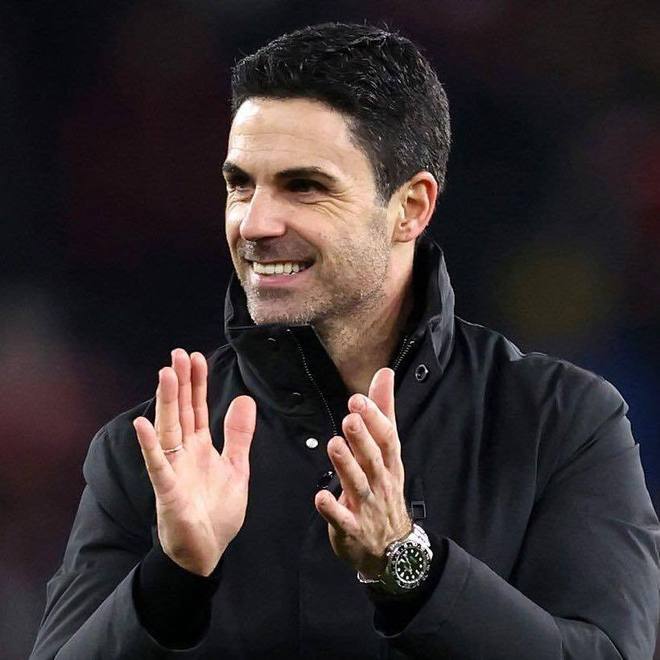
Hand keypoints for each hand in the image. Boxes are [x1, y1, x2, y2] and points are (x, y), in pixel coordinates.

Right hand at [133, 349, 255, 575]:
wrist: (207, 551)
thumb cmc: (217, 511)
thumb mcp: (236, 467)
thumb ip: (238, 435)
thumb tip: (245, 398)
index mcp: (200, 447)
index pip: (198, 408)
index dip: (197, 384)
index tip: (196, 357)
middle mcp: (184, 453)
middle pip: (182, 412)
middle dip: (180, 383)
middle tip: (178, 354)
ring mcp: (174, 470)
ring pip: (168, 430)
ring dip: (166, 403)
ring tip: (165, 374)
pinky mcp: (167, 492)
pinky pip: (157, 465)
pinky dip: (149, 445)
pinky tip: (142, 424)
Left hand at [314, 368, 410, 577]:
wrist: (393, 549)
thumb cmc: (386, 489)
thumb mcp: (388, 451)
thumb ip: (383, 412)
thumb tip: (384, 374)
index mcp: (389, 463)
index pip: (386, 438)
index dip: (374, 419)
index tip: (358, 400)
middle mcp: (381, 483)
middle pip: (373, 459)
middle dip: (362, 438)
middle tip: (350, 418)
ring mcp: (367, 507)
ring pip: (357, 485)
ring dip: (346, 466)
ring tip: (334, 445)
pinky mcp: (352, 529)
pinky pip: (342, 520)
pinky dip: (332, 510)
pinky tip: (320, 497)